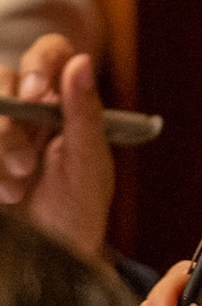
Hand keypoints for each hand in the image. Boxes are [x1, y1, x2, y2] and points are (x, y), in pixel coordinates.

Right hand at [0, 33, 112, 261]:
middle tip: (26, 166)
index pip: (50, 53)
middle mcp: (26, 107)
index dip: (39, 63)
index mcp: (63, 100)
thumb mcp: (88, 162)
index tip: (35, 94)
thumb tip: (82, 61)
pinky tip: (0, 195)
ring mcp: (0, 129)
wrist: (53, 252)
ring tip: (14, 190)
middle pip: (2, 80)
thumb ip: (84, 112)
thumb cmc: (79, 206)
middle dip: (8, 125)